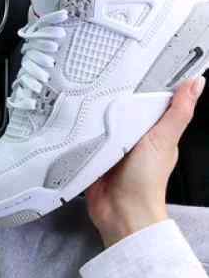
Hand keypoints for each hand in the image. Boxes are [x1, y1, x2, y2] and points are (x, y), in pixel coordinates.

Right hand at [86, 77, 204, 247]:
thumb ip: (178, 112)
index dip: (148, 85)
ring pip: (104, 122)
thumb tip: (197, 84)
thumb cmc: (146, 181)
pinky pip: (88, 137)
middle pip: (124, 109)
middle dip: (116, 98)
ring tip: (90, 98)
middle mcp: (134, 139)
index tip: (142, 66)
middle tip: (107, 78)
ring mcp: (114, 148)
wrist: (120, 211)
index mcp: (155, 133)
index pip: (152, 102)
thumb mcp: (163, 139)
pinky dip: (84, 131)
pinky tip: (80, 122)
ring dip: (98, 115)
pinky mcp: (95, 155)